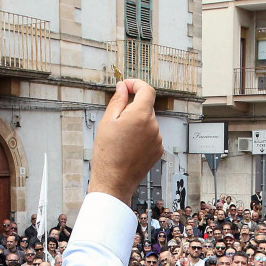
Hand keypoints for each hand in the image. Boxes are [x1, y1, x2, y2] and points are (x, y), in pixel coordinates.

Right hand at [88, 80, 163, 204]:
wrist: (114, 180)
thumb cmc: (108, 154)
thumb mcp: (107, 122)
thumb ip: (118, 100)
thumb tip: (123, 88)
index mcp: (141, 115)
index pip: (147, 90)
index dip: (136, 84)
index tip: (127, 86)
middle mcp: (153, 126)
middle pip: (146, 107)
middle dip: (133, 108)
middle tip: (116, 119)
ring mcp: (158, 139)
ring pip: (148, 122)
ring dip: (137, 123)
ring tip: (121, 137)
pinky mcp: (158, 150)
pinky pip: (151, 135)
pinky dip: (141, 135)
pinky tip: (129, 145)